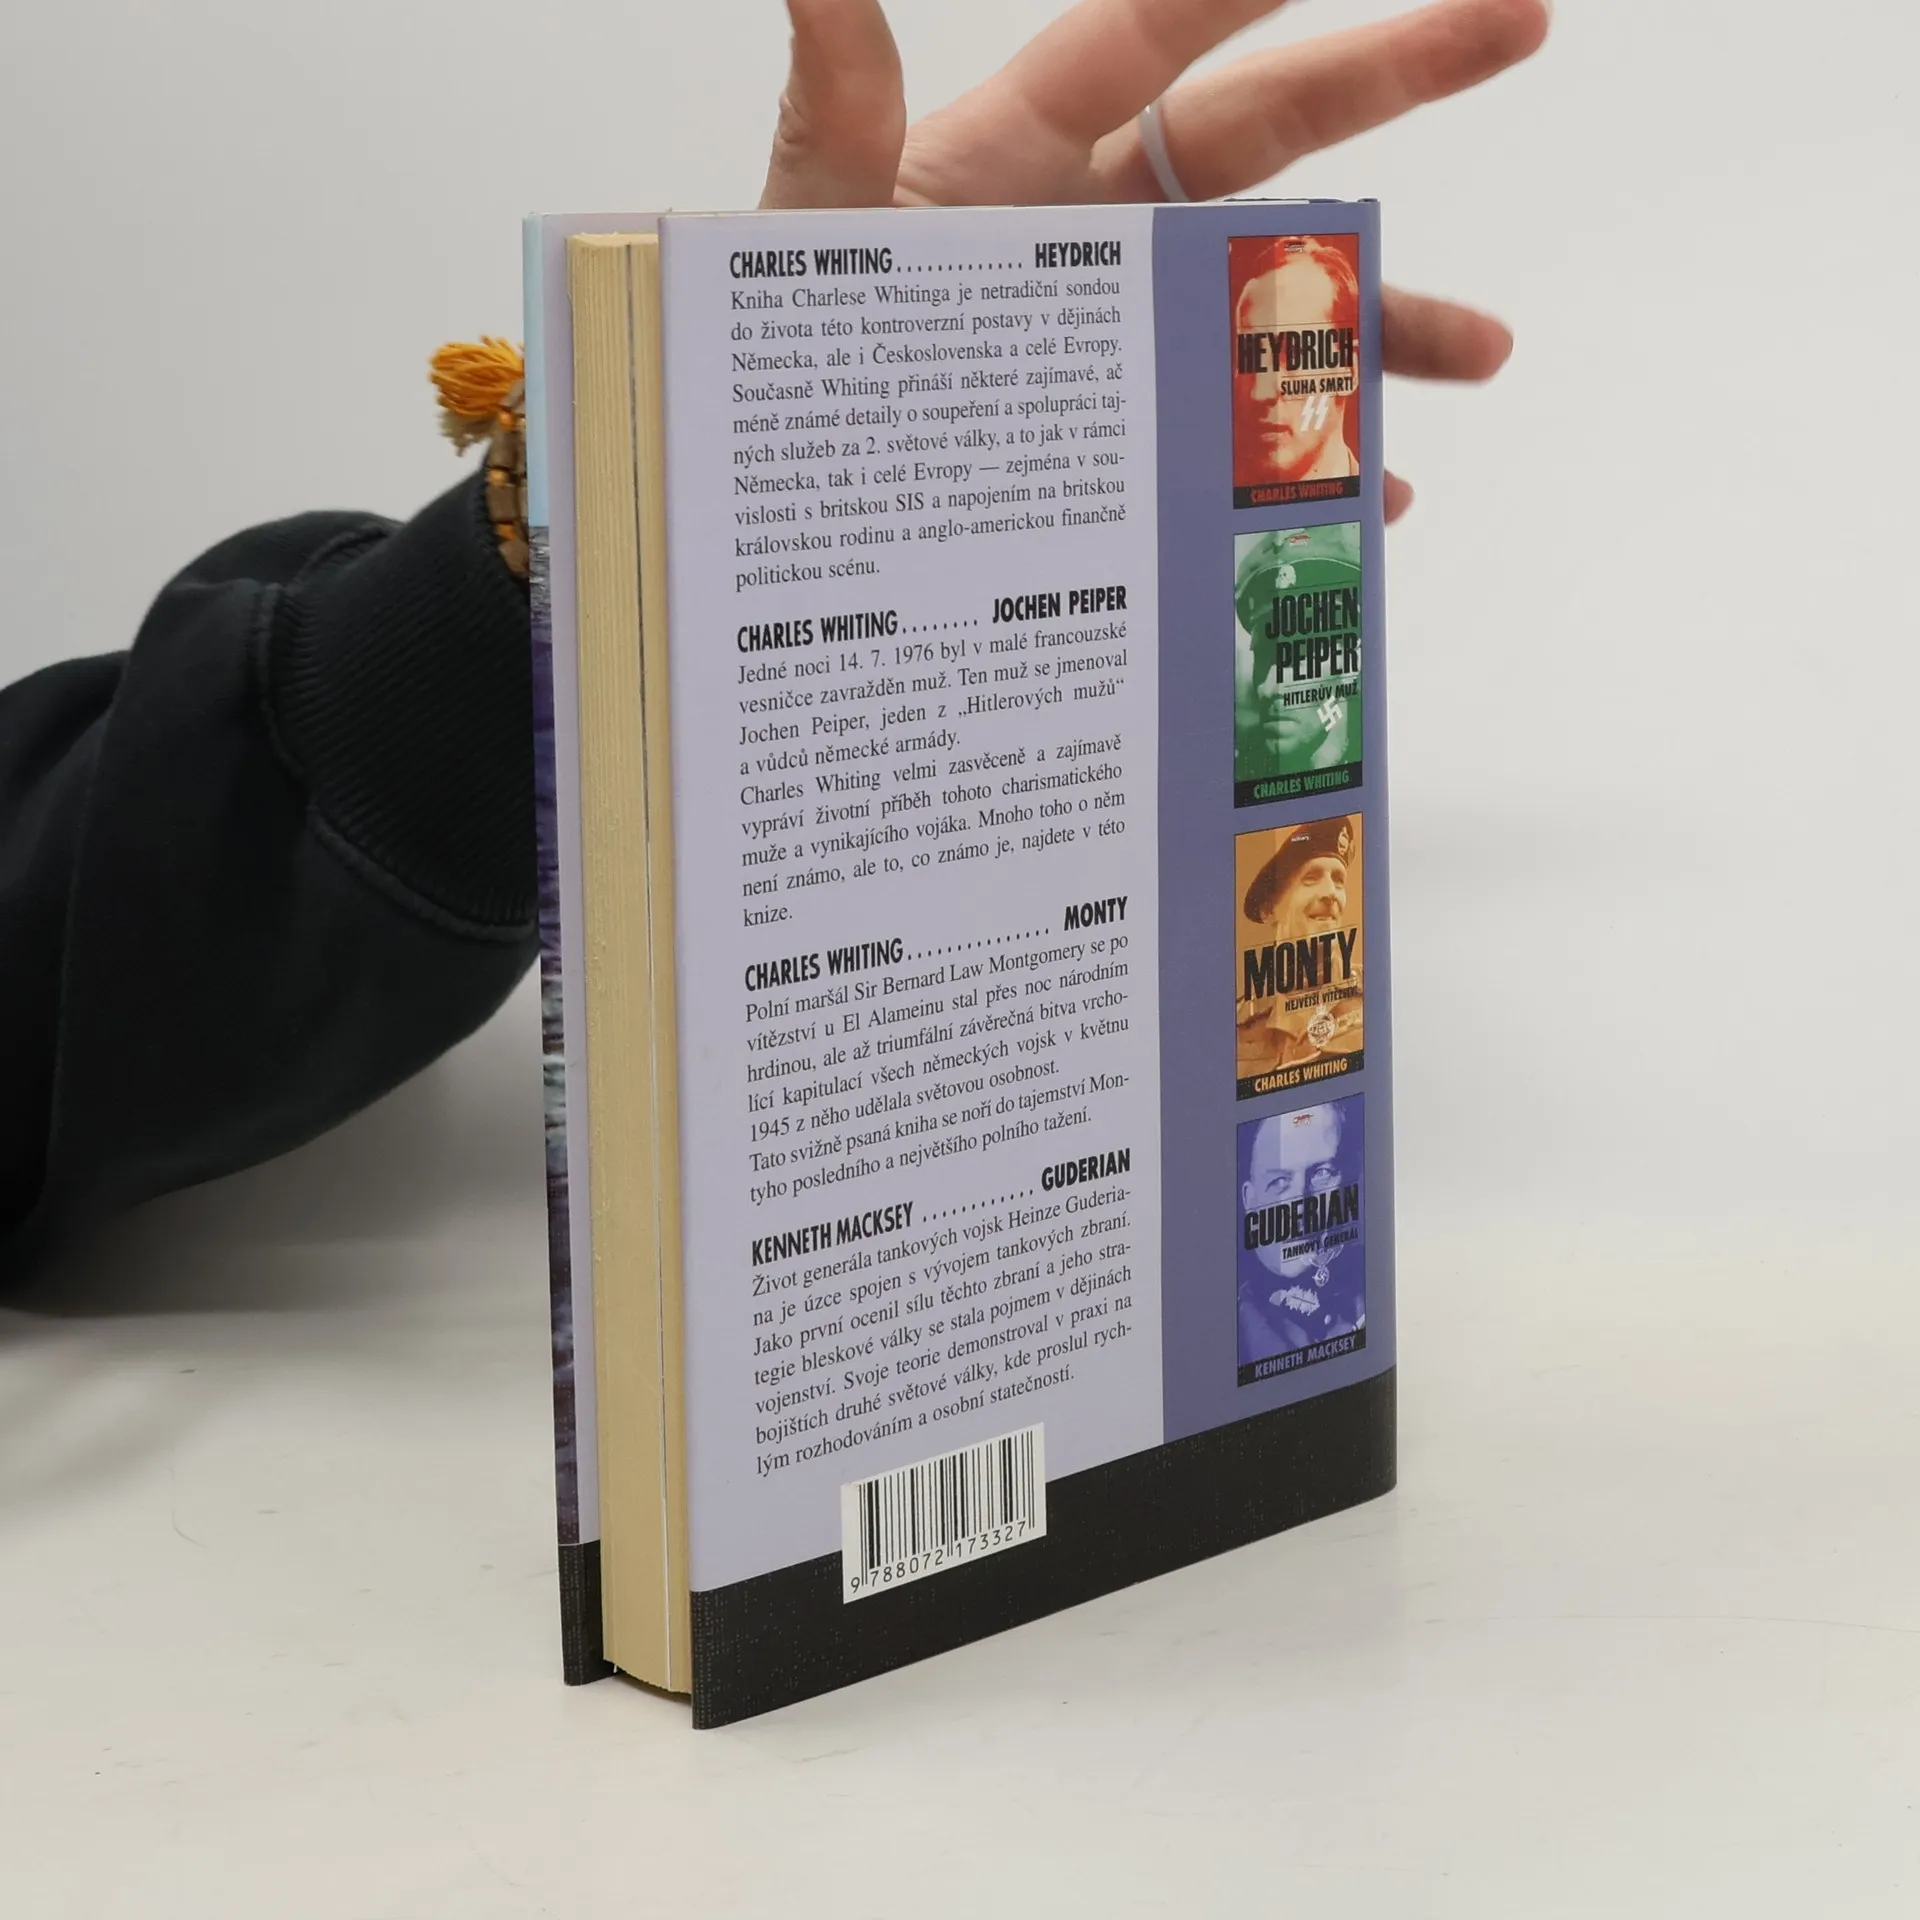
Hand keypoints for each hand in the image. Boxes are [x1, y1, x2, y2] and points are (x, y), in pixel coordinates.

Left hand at [761, 0, 1550, 519]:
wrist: (788, 496)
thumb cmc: (791, 354)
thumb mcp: (812, 236)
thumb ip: (833, 113)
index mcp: (1024, 154)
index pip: (1152, 37)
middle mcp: (1097, 230)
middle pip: (1264, 136)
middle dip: (1393, 75)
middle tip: (1518, 23)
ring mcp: (1126, 336)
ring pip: (1276, 304)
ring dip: (1384, 319)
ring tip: (1485, 349)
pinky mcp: (1134, 437)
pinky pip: (1240, 440)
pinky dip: (1304, 467)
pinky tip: (1370, 496)